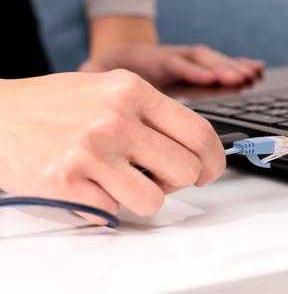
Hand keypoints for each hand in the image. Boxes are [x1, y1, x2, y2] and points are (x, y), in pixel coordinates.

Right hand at [0, 70, 225, 224]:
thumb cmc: (58, 105)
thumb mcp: (110, 90)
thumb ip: (153, 116)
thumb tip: (193, 147)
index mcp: (132, 91)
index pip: (199, 132)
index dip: (214, 159)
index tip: (209, 170)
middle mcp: (115, 118)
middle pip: (186, 171)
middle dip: (179, 182)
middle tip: (160, 177)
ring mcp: (90, 151)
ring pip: (154, 201)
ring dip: (143, 197)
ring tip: (121, 181)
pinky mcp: (66, 183)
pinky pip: (113, 212)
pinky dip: (107, 205)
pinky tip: (89, 186)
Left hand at [79, 43, 264, 86]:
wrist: (118, 55)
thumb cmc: (110, 72)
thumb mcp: (95, 75)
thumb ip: (94, 82)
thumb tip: (86, 87)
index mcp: (148, 62)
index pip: (174, 65)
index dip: (192, 72)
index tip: (210, 78)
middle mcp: (169, 60)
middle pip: (198, 61)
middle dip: (222, 68)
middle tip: (242, 78)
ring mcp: (182, 63)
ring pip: (211, 62)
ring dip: (233, 67)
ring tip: (254, 74)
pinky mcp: (191, 70)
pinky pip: (216, 68)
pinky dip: (235, 69)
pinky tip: (254, 72)